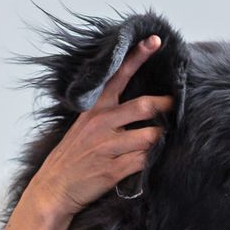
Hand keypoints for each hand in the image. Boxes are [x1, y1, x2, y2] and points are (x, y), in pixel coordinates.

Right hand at [24, 35, 172, 217]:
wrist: (53, 188)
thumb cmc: (73, 156)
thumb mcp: (84, 126)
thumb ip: (108, 112)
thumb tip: (142, 103)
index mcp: (95, 109)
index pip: (118, 76)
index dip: (138, 56)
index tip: (155, 40)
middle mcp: (101, 123)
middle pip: (144, 106)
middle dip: (166, 106)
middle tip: (175, 107)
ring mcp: (107, 147)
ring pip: (149, 136)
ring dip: (160, 139)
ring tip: (160, 141)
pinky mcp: (112, 170)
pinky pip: (144, 161)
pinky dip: (151, 160)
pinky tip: (149, 162)